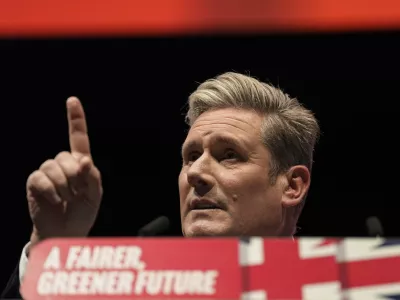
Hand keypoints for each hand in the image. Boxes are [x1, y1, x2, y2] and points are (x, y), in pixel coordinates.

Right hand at [26, 97, 101, 250]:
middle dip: (74, 177)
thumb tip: (83, 160)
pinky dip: (50, 190)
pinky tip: (54, 200)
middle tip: (76, 194)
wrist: (65, 231)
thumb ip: (91, 177)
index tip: (72, 100)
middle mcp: (64, 163)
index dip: (75, 119)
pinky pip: (40, 178)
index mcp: (81, 163)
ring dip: (63, 186)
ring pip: (53, 166)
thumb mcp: (95, 195)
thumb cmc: (82, 212)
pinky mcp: (35, 181)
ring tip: (66, 199)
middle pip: (67, 156)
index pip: (78, 137)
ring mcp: (48, 171)